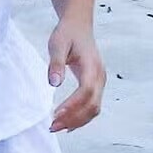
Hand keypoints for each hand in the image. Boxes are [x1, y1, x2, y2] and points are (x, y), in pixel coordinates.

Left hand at [48, 17, 105, 132]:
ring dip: (77, 121)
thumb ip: (56, 63)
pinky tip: (66, 123)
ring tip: (57, 127)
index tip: (55, 114)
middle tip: (52, 126)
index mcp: (92, 66)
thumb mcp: (57, 44)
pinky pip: (92, 106)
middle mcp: (100, 76)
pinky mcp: (96, 85)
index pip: (86, 91)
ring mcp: (100, 82)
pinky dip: (81, 117)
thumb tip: (53, 83)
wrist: (79, 25)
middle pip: (92, 105)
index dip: (72, 105)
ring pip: (94, 109)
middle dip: (73, 119)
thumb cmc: (67, 33)